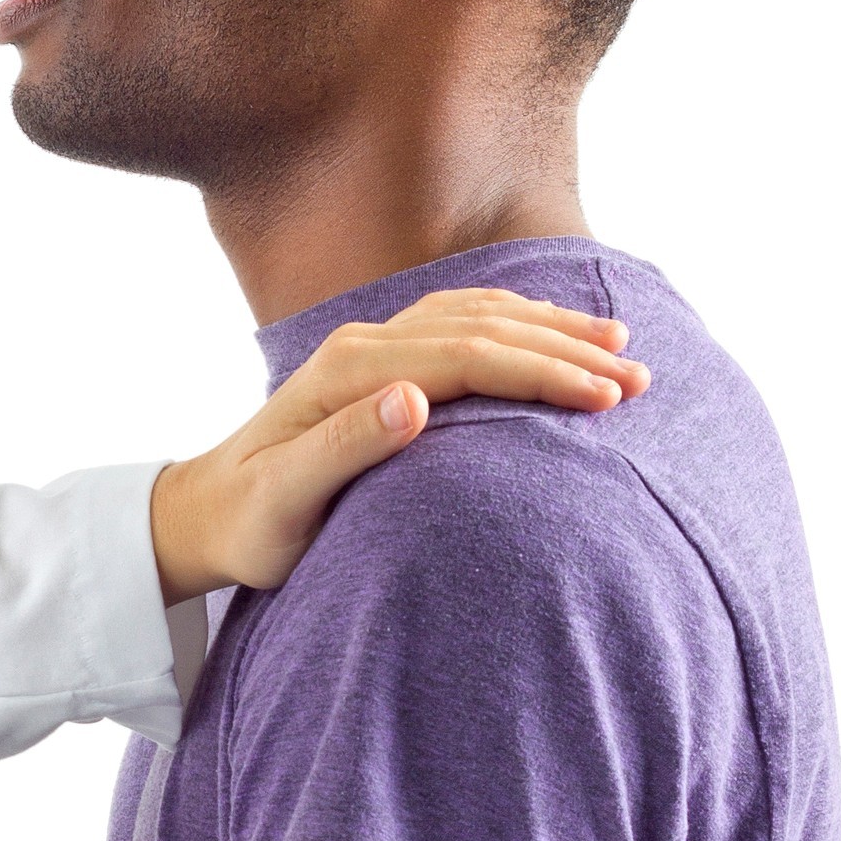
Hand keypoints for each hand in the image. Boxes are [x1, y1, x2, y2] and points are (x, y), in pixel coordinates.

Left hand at [151, 287, 648, 601]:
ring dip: (552, 329)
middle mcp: (364, 346)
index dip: (541, 372)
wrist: (202, 513)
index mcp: (350, 373)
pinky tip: (557, 336)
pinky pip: (463, 325)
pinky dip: (519, 325)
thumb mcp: (285, 502)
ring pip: (479, 316)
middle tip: (638, 378)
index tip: (604, 398)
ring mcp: (371, 348)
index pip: (468, 357)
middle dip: (567, 348)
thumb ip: (344, 449)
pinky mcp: (379, 362)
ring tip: (620, 346)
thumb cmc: (247, 524)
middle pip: (484, 329)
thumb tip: (413, 401)